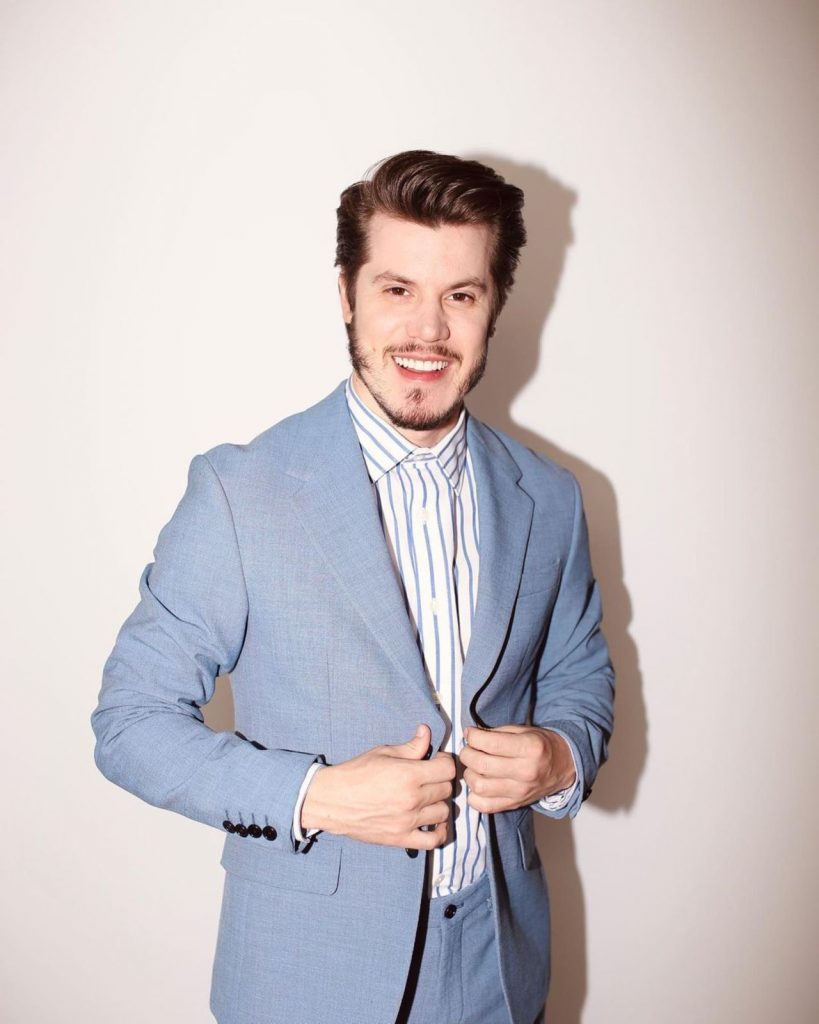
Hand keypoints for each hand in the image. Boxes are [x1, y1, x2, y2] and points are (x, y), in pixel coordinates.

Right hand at [301, 724, 455, 848]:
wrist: (332, 800)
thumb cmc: (356, 773)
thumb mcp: (383, 753)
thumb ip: (410, 746)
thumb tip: (426, 732)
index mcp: (409, 775)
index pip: (447, 770)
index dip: (446, 762)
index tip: (438, 761)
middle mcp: (412, 799)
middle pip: (446, 790)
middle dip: (441, 780)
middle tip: (430, 778)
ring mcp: (408, 821)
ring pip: (443, 812)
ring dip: (439, 803)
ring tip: (428, 798)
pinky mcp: (402, 838)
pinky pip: (433, 840)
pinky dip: (440, 832)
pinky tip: (433, 822)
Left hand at [458, 725, 575, 813]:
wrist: (564, 766)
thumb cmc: (541, 745)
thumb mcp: (523, 730)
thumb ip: (496, 732)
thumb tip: (470, 736)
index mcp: (530, 748)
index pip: (490, 744)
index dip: (472, 736)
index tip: (470, 734)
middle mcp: (525, 772)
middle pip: (481, 765)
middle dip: (467, 753)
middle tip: (469, 749)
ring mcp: (520, 792)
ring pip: (479, 786)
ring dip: (469, 774)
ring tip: (474, 766)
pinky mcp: (515, 805)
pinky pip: (484, 806)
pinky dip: (474, 795)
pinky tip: (479, 783)